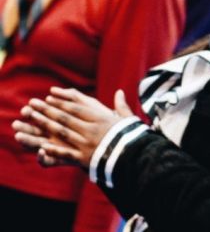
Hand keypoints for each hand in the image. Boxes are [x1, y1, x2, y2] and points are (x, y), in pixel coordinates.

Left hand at [13, 87, 132, 167]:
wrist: (136, 157)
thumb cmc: (132, 137)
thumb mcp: (128, 119)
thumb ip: (120, 106)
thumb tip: (119, 91)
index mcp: (101, 119)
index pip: (77, 108)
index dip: (61, 102)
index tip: (48, 97)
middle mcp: (92, 130)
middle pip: (65, 118)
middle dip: (46, 111)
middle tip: (32, 104)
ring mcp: (87, 144)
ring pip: (62, 133)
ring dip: (45, 126)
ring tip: (31, 120)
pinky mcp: (85, 158)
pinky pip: (67, 153)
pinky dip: (54, 150)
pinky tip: (42, 147)